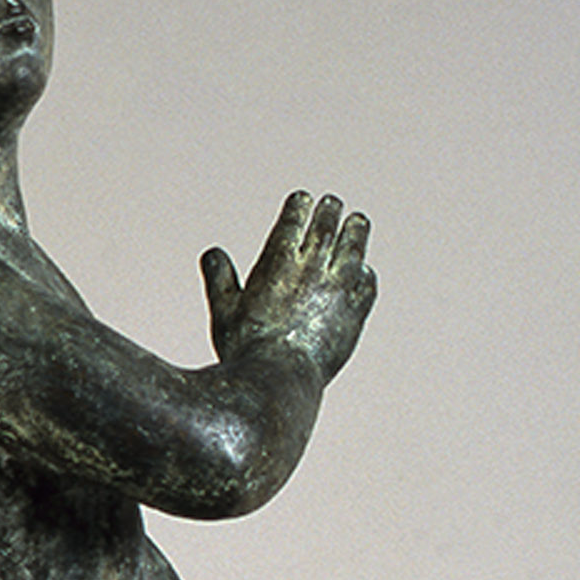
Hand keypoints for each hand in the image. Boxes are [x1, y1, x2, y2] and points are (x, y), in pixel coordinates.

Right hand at [201, 192, 375, 384]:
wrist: (277, 380)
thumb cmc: (244, 349)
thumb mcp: (224, 311)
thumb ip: (220, 278)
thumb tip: (213, 253)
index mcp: (278, 262)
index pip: (293, 220)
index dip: (299, 206)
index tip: (304, 199)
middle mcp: (312, 269)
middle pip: (326, 227)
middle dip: (329, 212)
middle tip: (333, 203)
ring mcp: (337, 290)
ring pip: (353, 249)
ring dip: (356, 232)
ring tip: (359, 221)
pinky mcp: (354, 314)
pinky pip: (366, 285)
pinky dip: (365, 274)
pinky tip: (364, 272)